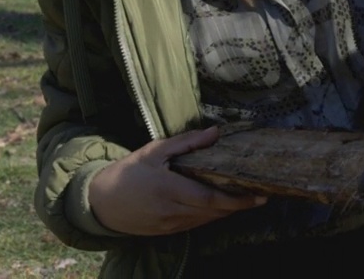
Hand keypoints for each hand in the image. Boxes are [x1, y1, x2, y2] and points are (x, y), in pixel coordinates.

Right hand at [88, 126, 265, 235]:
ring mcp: (170, 224)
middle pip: (213, 212)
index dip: (236, 199)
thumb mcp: (155, 150)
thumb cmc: (129, 171)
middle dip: (239, 205)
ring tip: (247, 197)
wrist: (102, 202)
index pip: (209, 198)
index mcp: (168, 188)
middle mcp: (171, 210)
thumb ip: (187, 143)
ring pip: (207, 219)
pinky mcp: (168, 231)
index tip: (258, 194)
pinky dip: (212, 214)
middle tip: (261, 194)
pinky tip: (222, 204)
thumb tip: (216, 132)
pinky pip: (197, 223)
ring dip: (227, 210)